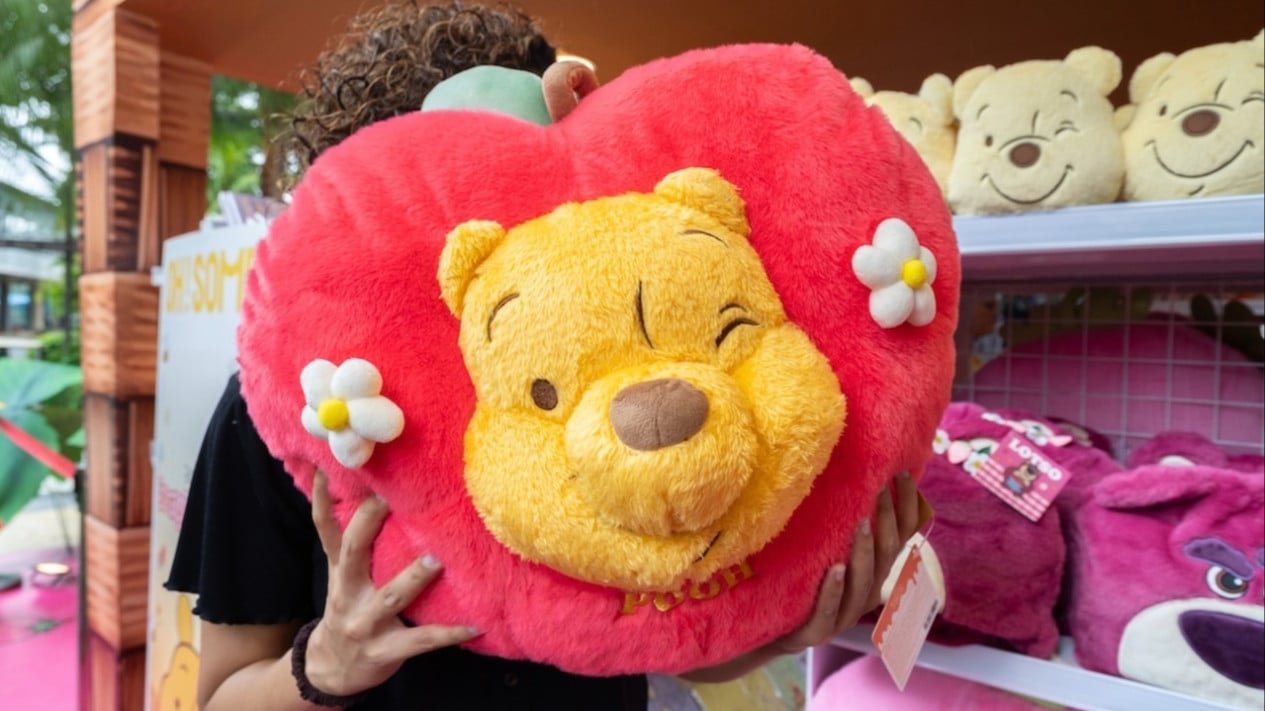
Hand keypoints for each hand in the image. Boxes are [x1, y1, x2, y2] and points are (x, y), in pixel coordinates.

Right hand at [303, 472, 479, 695]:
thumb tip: (342, 483)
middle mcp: (347, 592)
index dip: (326, 497)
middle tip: (392, 497)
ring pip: (390, 597)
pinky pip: (421, 641)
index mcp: (339, 569)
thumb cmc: (346, 605)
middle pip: (352, 552)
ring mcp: (365, 623)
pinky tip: (475, 627)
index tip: (344, 467)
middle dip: (369, 524)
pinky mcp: (385, 650)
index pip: (326, 527)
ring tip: (436, 560)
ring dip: (413, 578)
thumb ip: (343, 535)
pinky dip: (448, 634)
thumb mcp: (337, 572)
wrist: (331, 669)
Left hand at [769, 472, 920, 653]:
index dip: (907, 507)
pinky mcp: (818, 631)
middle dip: (887, 520)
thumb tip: (852, 476)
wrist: (776, 629)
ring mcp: (845, 614)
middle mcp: (867, 592)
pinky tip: (835, 570)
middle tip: (880, 489)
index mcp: (875, 573)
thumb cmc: (808, 581)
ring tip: (862, 524)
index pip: (902, 537)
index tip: (901, 473)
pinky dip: (834, 590)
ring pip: (864, 581)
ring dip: (864, 551)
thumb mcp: (832, 550)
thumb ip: (846, 526)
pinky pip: (831, 610)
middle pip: (887, 555)